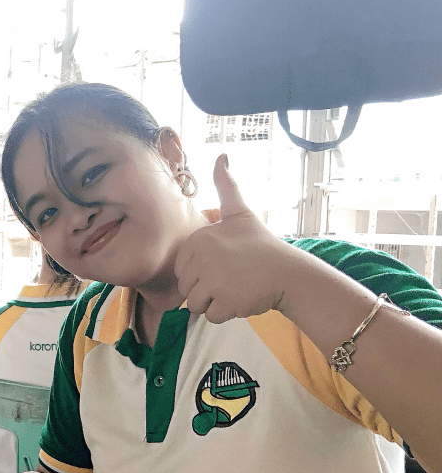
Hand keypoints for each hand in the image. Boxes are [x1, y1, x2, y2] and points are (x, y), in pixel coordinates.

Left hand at [174, 155, 300, 323]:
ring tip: (236, 288)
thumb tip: (221, 155)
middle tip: (232, 278)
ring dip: (215, 302)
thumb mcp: (240, 212)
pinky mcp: (225, 302)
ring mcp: (213, 281)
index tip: (225, 264)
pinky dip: (226, 313)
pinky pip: (211, 316)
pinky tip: (242, 298)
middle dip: (207, 289)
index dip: (202, 272)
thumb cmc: (262, 245)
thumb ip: (226, 186)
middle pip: (187, 288)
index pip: (182, 269)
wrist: (290, 273)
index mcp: (200, 239)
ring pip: (195, 304)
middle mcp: (203, 258)